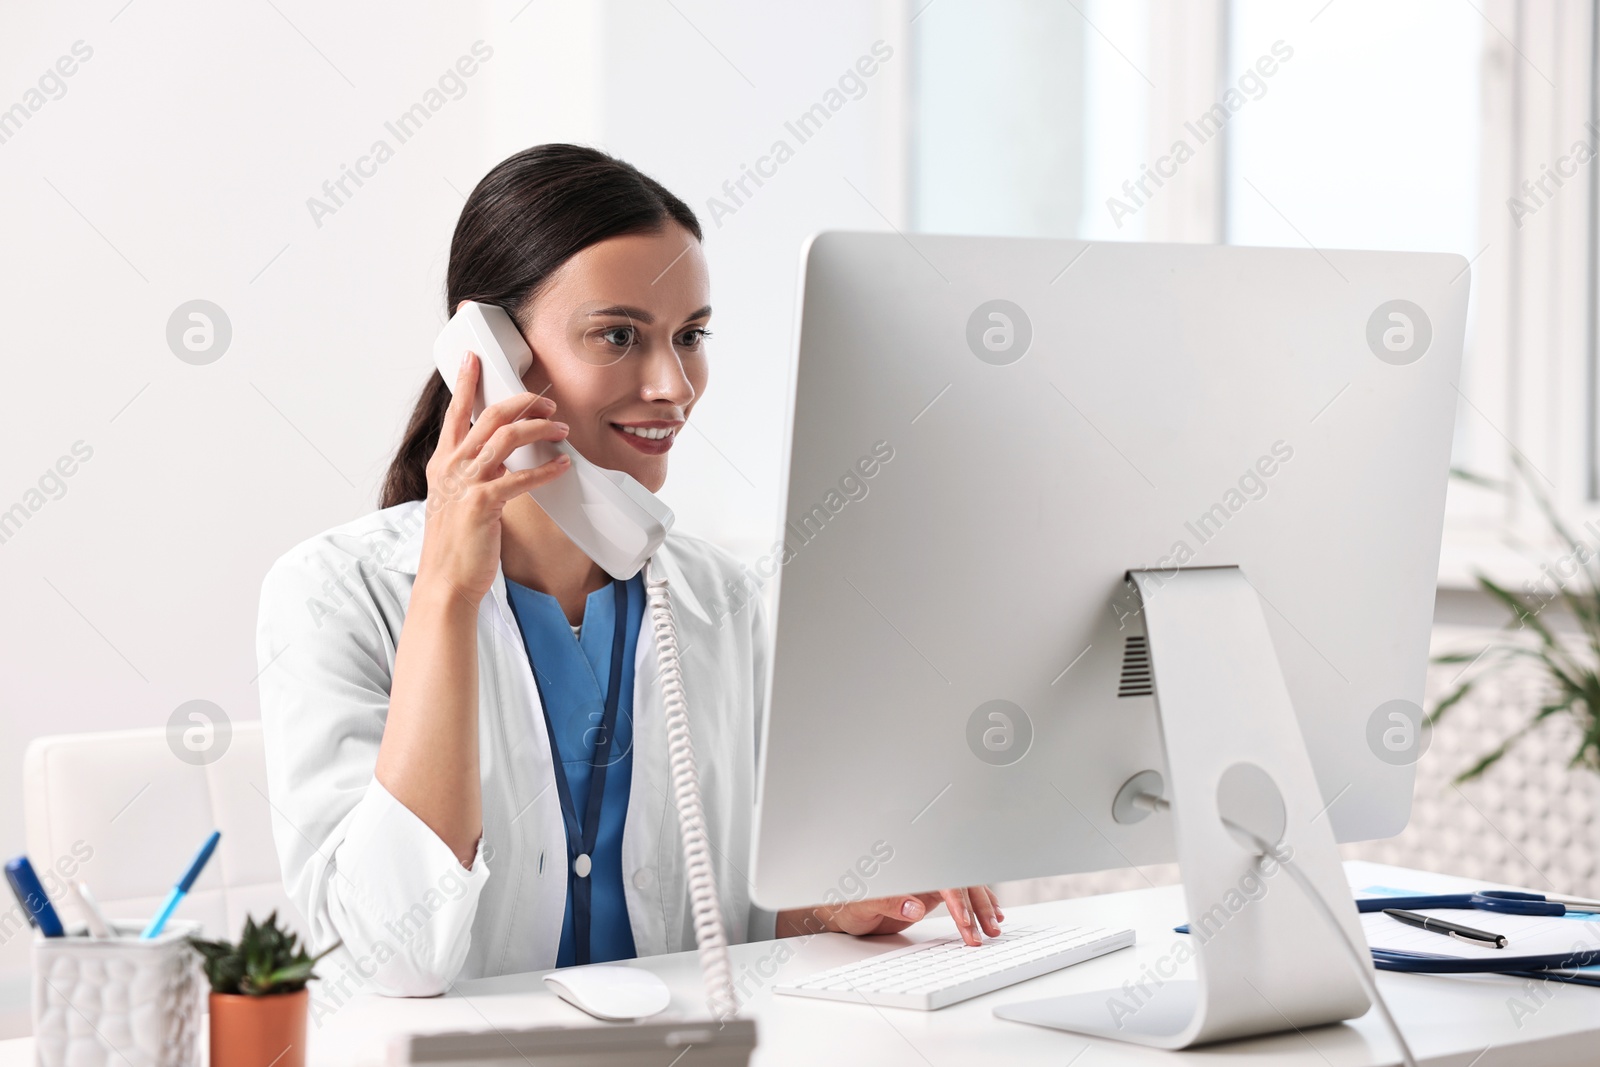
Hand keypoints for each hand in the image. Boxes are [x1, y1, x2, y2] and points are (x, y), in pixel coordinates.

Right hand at [416, 351, 570, 604]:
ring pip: (507, 438)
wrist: (446, 581)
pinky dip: (545, 470)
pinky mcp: (482, 504)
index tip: (475, 357)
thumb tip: (502, 461)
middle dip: (522, 402)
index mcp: (443, 463)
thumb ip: (475, 475)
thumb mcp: (456, 500)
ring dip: (540, 428)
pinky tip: (562, 466)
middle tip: (547, 401)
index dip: (467, 382)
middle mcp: (451, 467)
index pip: (455, 412)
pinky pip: (520, 478)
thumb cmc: (455, 544)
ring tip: (562, 429)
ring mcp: (466, 484)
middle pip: (489, 417)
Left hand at [778, 886, 1003, 945]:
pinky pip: (961, 893)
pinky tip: (991, 915)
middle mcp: (923, 867)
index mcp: (909, 864)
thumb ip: (888, 903)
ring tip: (994, 928)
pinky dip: (978, 903)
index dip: (958, 900)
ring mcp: (929, 878)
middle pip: (961, 881)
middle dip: (978, 906)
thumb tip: (914, 907)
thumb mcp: (861, 904)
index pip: (943, 878)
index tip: (966, 923)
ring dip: (983, 906)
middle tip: (987, 932)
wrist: (839, 908)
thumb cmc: (845, 901)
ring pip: (966, 886)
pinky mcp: (931, 890)